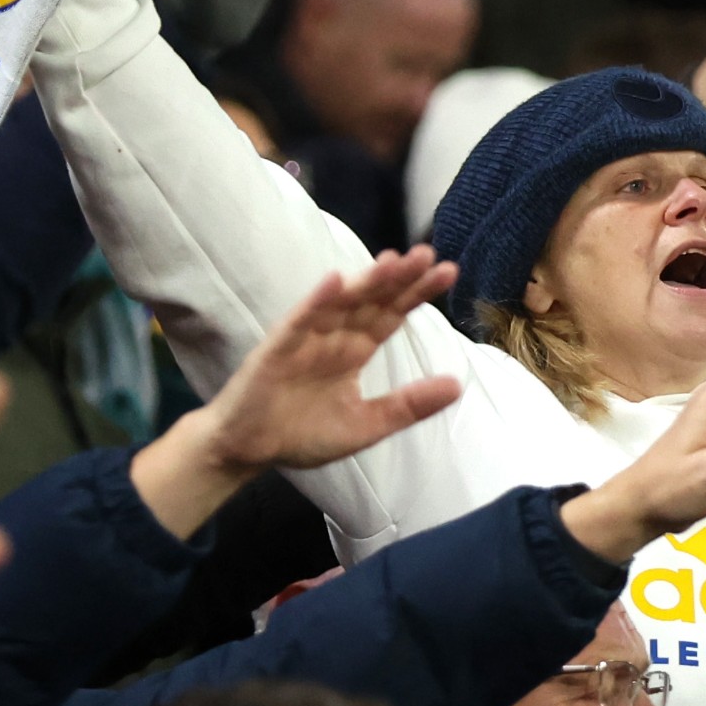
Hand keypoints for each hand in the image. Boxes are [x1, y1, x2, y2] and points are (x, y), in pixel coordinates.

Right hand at [131, 248, 464, 536]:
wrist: (248, 451)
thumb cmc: (302, 435)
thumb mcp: (367, 425)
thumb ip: (409, 405)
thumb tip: (458, 386)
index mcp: (354, 351)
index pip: (391, 315)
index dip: (417, 293)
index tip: (448, 271)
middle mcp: (333, 337)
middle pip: (371, 301)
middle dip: (398, 279)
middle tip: (427, 254)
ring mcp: (304, 338)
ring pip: (340, 303)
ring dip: (365, 282)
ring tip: (393, 261)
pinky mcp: (277, 348)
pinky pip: (299, 321)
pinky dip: (316, 301)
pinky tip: (335, 282)